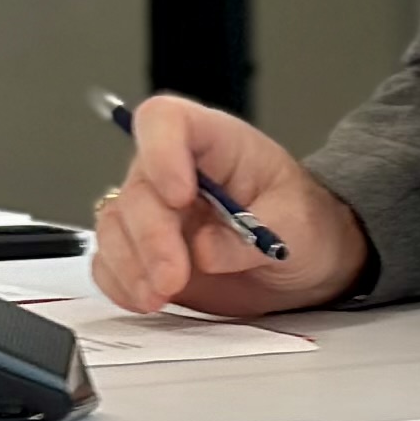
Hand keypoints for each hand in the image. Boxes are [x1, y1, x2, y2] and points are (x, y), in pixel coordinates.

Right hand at [87, 91, 366, 317]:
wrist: (308, 263)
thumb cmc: (306, 225)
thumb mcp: (298, 225)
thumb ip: (254, 237)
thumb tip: (204, 251)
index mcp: (215, 142)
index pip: (166, 121)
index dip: (161, 151)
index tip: (179, 196)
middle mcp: (174, 171)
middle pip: (138, 186)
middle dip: (150, 236)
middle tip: (172, 278)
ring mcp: (155, 213)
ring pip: (116, 224)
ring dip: (130, 264)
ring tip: (159, 297)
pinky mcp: (145, 253)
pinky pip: (111, 261)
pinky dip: (121, 283)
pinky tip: (145, 299)